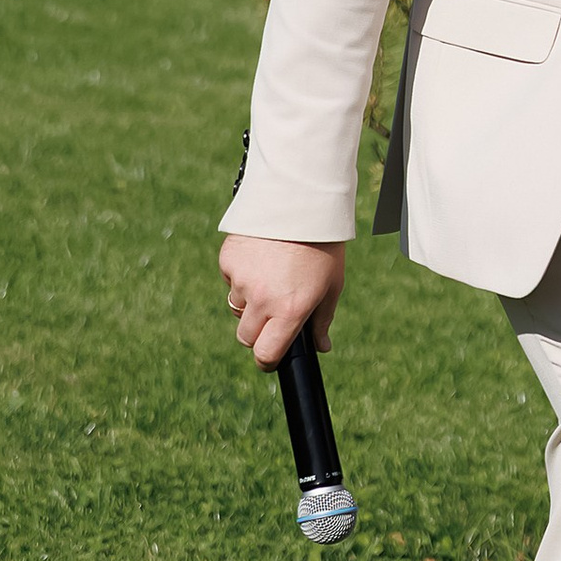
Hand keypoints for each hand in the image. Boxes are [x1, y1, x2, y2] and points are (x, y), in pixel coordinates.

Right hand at [219, 233, 345, 367]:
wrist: (300, 201)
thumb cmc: (323, 245)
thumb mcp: (332, 284)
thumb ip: (322, 319)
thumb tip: (322, 348)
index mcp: (290, 310)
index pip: (266, 353)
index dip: (268, 360)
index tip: (270, 357)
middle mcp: (262, 300)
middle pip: (246, 337)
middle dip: (257, 332)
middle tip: (273, 314)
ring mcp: (241, 280)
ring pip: (237, 306)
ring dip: (250, 301)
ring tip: (272, 275)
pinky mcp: (228, 261)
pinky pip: (231, 279)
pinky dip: (242, 275)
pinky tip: (261, 257)